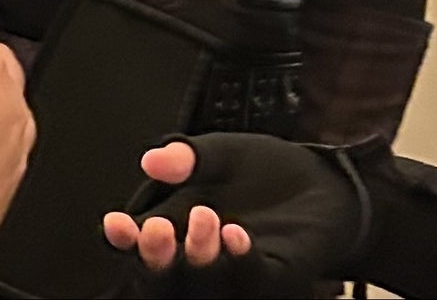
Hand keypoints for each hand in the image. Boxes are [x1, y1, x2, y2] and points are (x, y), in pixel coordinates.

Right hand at [100, 133, 362, 296]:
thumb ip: (187, 157)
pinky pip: (257, 277)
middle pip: (167, 274)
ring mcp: (240, 267)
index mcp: (178, 222)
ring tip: (205, 217)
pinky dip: (243, 259)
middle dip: (155, 257)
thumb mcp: (220, 153)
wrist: (321, 180)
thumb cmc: (264, 172)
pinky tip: (235, 233)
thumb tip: (151, 160)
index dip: (124, 238)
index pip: (140, 241)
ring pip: (209, 282)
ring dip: (199, 257)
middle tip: (154, 230)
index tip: (115, 225)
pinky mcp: (278, 272)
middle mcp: (203, 252)